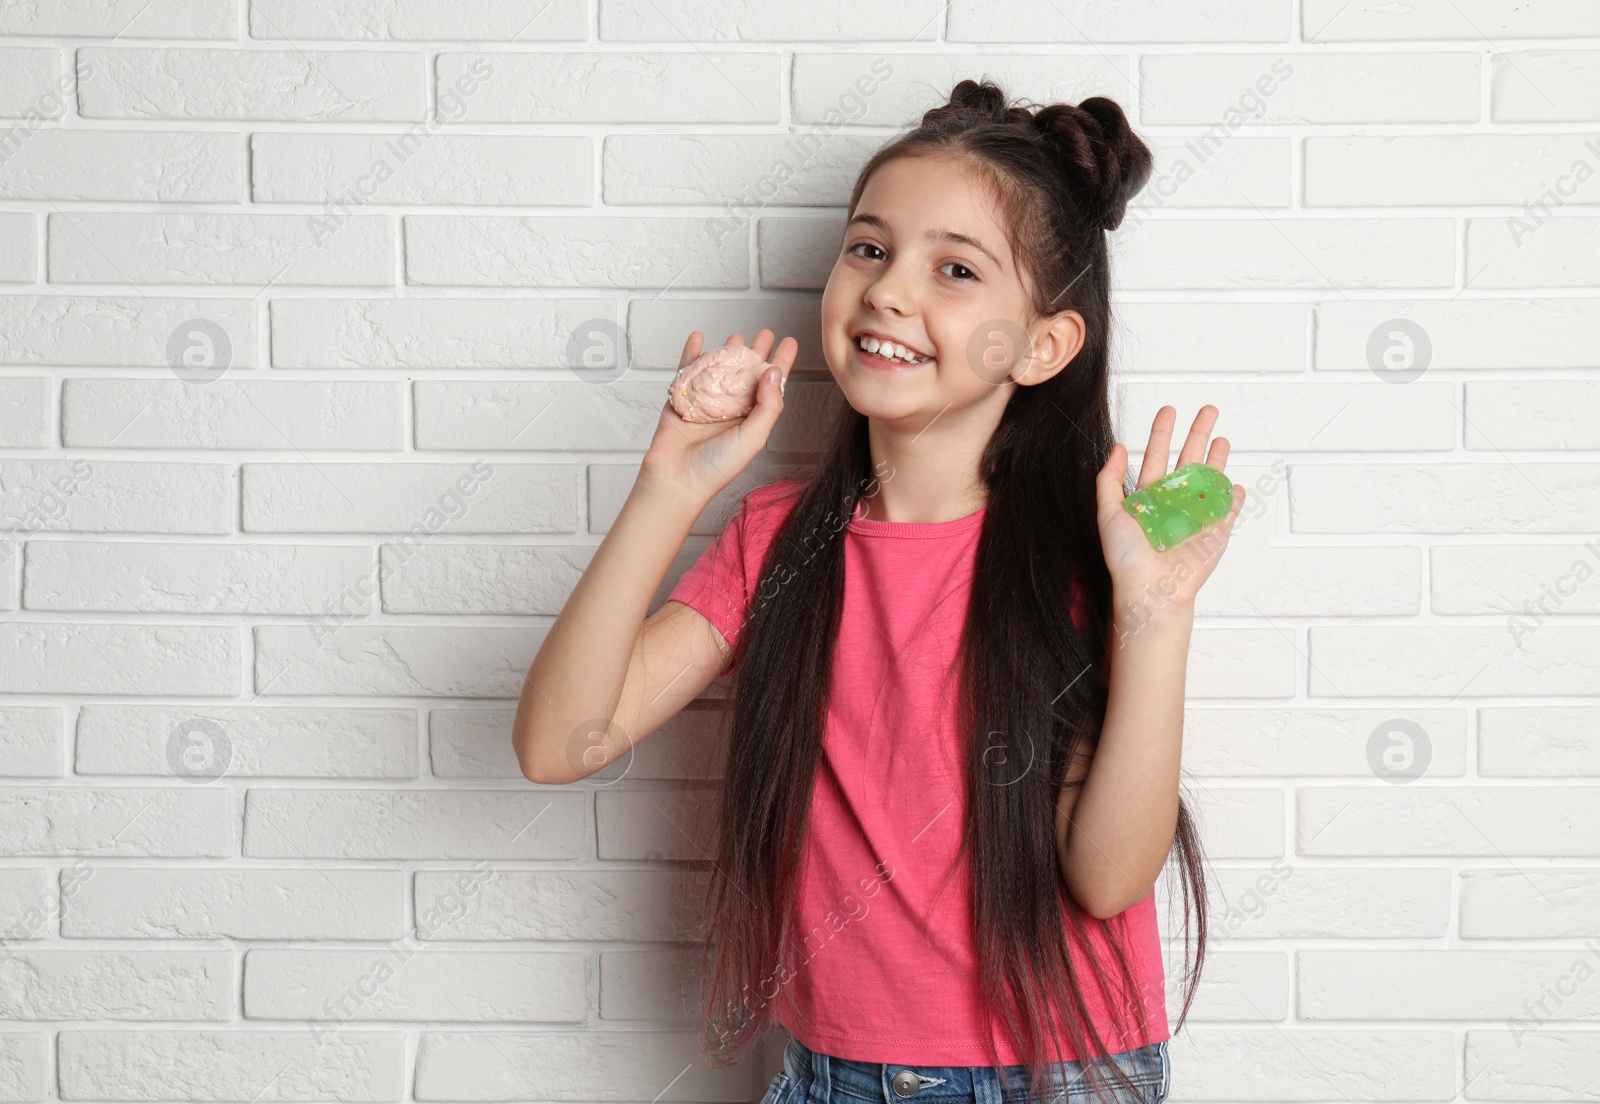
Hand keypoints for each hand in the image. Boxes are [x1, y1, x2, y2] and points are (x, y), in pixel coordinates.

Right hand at [640, 328, 796, 505]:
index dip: (781, 364)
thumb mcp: (754, 437)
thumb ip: (768, 405)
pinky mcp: (682, 398)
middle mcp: (730, 409)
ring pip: (719, 369)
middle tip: (765, 333)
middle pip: (746, 373)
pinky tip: (699, 338)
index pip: (770, 386)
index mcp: (751, 418)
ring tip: (738, 336)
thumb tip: (774, 371)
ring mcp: (706, 402)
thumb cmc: (717, 467)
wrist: (677, 479)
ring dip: (728, 351)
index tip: (789, 343)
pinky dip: (692, 353)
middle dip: (757, 353)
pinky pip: (687, 370)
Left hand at [1095, 404, 1243, 613]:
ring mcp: (1196, 516)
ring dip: (1217, 458)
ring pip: (1210, 479)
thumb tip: (1119, 447)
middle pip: (1188, 459)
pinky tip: (1234, 483)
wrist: (1151, 589)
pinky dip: (1232, 497)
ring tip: (1222, 437)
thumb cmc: (1126, 557)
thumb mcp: (1108, 512)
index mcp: (1148, 496)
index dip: (1162, 433)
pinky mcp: (1215, 531)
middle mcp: (1173, 502)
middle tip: (1208, 410)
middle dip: (1198, 433)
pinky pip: (1227, 510)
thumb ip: (1109, 479)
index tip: (1169, 410)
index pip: (1157, 456)